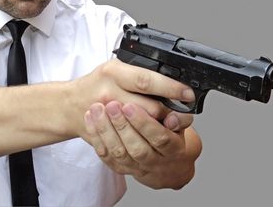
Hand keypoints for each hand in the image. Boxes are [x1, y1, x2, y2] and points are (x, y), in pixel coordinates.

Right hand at [73, 59, 194, 138]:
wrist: (69, 105)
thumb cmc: (98, 83)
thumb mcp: (117, 69)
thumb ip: (140, 74)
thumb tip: (172, 82)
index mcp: (113, 72)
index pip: (146, 80)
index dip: (170, 88)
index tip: (187, 94)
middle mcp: (107, 93)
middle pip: (149, 107)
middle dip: (170, 113)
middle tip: (182, 114)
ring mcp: (104, 116)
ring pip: (141, 128)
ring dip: (160, 129)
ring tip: (170, 126)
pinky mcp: (103, 133)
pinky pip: (129, 142)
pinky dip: (144, 142)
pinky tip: (152, 138)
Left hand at [84, 101, 201, 189]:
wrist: (169, 167)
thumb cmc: (173, 137)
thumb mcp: (183, 127)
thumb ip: (179, 119)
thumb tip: (174, 117)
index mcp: (173, 150)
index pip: (160, 138)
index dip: (144, 123)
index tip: (131, 105)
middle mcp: (155, 162)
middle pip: (137, 148)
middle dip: (122, 126)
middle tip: (112, 105)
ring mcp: (137, 168)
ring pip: (119, 153)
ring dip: (105, 130)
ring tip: (97, 109)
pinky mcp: (121, 168)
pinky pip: (105, 155)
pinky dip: (96, 136)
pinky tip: (90, 118)